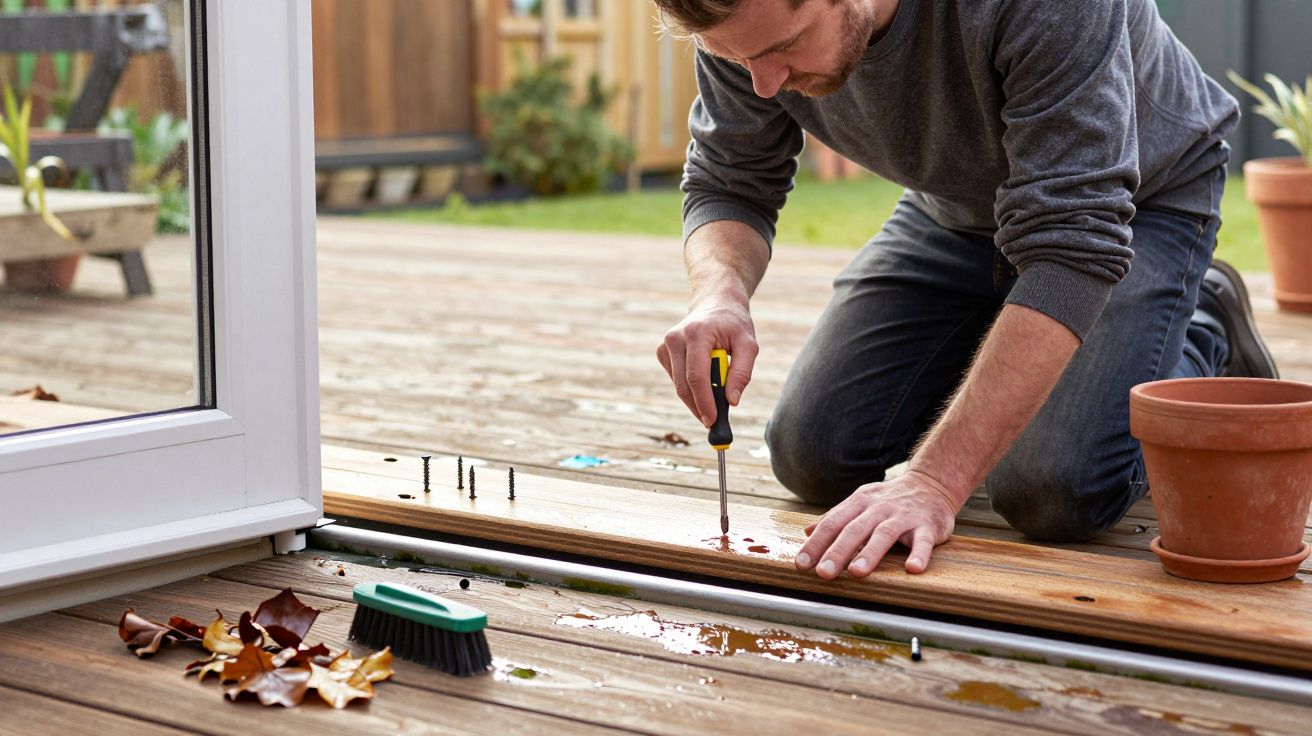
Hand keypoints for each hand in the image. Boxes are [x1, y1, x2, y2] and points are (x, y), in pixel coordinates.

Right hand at [657, 296, 757, 426]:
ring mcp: (665, 345)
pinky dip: (690, 388)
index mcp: (696, 333)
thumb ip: (742, 373)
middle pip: (683, 385)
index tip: (713, 420)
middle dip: (699, 407)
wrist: (715, 303)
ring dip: (696, 399)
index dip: (704, 402)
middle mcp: (675, 338)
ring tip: (716, 397)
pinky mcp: (662, 351)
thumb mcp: (749, 344)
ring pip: (678, 386)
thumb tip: (731, 402)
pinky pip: (676, 380)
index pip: (696, 376)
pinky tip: (705, 380)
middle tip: (715, 422)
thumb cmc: (734, 324)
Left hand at [795, 470, 959, 577]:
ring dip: (870, 553)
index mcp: (859, 503)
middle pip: (854, 529)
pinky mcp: (928, 526)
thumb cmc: (889, 500)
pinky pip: (923, 540)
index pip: (833, 523)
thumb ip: (836, 517)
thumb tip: (808, 532)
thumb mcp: (860, 503)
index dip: (816, 543)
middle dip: (837, 552)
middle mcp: (879, 508)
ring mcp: (904, 516)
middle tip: (823, 573)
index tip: (801, 564)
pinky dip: (919, 554)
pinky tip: (912, 568)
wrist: (931, 484)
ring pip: (884, 534)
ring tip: (857, 572)